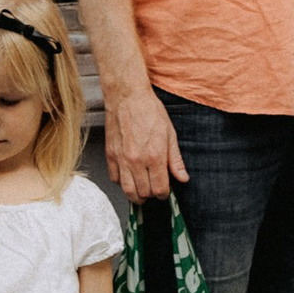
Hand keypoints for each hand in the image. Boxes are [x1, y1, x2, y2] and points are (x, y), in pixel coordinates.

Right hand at [104, 84, 187, 201]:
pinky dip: (122, 182)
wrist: (128, 97)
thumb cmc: (149, 111)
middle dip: (151, 195)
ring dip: (136, 194)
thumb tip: (182, 178)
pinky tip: (129, 176)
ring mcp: (121, 159)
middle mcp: (136, 160)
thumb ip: (175, 160)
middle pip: (143, 193)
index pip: (160, 189)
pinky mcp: (110, 155)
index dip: (164, 194)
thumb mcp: (170, 134)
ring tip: (142, 190)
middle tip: (154, 188)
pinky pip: (114, 179)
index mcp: (154, 156)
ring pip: (127, 191)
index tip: (165, 190)